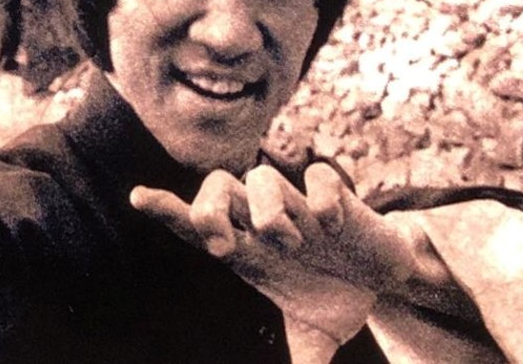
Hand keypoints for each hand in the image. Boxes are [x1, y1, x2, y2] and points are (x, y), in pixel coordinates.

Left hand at [131, 163, 425, 361]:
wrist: (384, 277)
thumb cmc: (334, 298)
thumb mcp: (314, 335)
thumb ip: (301, 361)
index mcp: (249, 251)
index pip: (196, 224)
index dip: (166, 209)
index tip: (138, 198)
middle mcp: (265, 221)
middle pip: (216, 186)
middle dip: (210, 209)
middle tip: (225, 246)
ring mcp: (297, 204)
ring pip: (261, 179)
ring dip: (274, 214)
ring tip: (299, 243)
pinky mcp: (333, 194)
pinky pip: (318, 177)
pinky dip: (323, 201)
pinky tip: (335, 226)